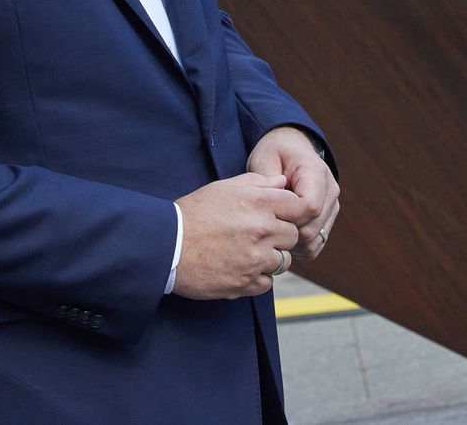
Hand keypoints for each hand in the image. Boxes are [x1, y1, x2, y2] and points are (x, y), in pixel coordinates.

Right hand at [172, 172, 306, 299]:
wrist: (167, 247)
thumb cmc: (193, 213)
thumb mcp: (223, 188)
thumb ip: (257, 182)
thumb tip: (282, 182)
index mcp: (259, 203)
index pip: (299, 207)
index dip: (290, 212)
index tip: (278, 216)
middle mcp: (262, 231)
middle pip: (293, 236)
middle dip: (280, 235)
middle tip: (259, 235)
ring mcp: (256, 259)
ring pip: (283, 261)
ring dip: (271, 258)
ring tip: (249, 252)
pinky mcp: (246, 283)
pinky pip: (268, 283)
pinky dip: (258, 278)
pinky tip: (242, 268)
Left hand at [247, 126, 339, 261]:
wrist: (290, 150)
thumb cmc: (275, 154)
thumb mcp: (265, 159)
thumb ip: (267, 182)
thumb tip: (273, 205)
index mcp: (317, 173)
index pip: (310, 208)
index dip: (286, 218)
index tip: (267, 213)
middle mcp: (330, 191)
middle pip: (312, 229)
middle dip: (285, 233)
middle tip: (263, 224)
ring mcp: (332, 207)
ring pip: (314, 242)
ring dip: (291, 242)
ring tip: (271, 228)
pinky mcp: (328, 220)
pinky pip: (315, 246)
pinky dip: (297, 247)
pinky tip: (281, 233)